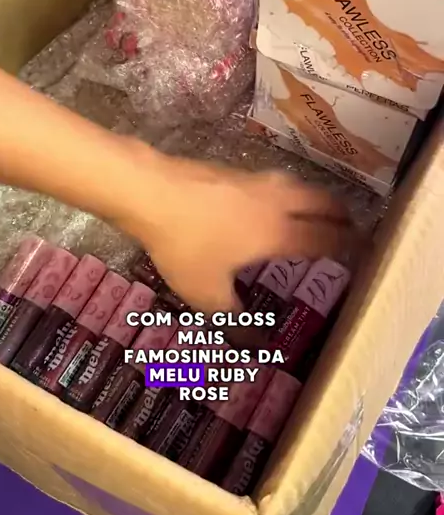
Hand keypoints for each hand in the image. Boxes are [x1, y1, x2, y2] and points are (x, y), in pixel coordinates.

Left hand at [115, 155, 354, 313]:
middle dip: (340, 215)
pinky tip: (271, 201)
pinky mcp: (234, 170)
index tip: (363, 251)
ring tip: (315, 211)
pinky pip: (275, 182)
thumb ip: (234, 318)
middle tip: (349, 226)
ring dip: (315, 199)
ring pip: (299, 187)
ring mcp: (255, 181)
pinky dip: (288, 192)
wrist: (151, 191)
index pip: (325, 239)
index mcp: (278, 233)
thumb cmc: (185, 245)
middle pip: (322, 203)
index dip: (347, 245)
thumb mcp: (206, 293)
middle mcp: (276, 202)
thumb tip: (255, 343)